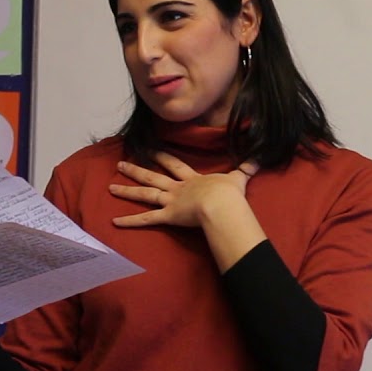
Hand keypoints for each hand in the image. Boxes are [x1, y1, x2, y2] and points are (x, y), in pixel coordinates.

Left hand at [111, 152, 259, 228]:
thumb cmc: (229, 193)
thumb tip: (261, 157)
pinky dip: (130, 221)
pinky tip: (114, 221)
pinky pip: (146, 220)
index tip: (151, 149)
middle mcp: (178, 188)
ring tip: (110, 187)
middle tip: (121, 164)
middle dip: (137, 170)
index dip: (162, 156)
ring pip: (145, 195)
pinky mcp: (168, 216)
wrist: (222, 204)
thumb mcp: (239, 178)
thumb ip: (248, 168)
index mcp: (193, 179)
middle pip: (154, 177)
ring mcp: (171, 201)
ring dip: (127, 191)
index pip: (175, 165)